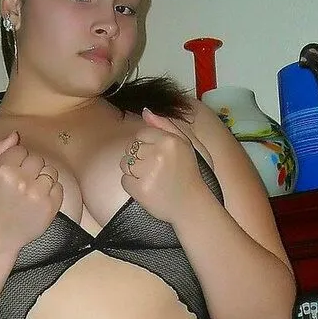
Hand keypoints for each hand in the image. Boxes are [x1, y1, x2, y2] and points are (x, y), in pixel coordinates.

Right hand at [0, 131, 63, 253]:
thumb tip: (16, 135)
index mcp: (4, 170)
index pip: (20, 150)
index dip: (16, 159)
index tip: (12, 171)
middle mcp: (22, 181)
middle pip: (37, 159)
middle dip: (30, 168)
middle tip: (21, 182)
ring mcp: (38, 195)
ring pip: (50, 171)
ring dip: (42, 178)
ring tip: (31, 190)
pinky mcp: (50, 207)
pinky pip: (59, 187)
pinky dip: (51, 191)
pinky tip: (38, 199)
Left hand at [119, 109, 204, 224]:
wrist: (193, 207)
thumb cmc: (190, 175)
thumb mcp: (187, 145)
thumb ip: (167, 125)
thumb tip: (145, 111)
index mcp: (170, 140)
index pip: (141, 134)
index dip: (147, 146)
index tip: (158, 158)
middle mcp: (159, 153)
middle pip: (131, 148)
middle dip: (140, 159)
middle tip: (156, 171)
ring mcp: (149, 172)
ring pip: (125, 163)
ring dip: (134, 172)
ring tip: (151, 179)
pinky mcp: (141, 189)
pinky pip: (125, 181)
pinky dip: (133, 186)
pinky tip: (147, 189)